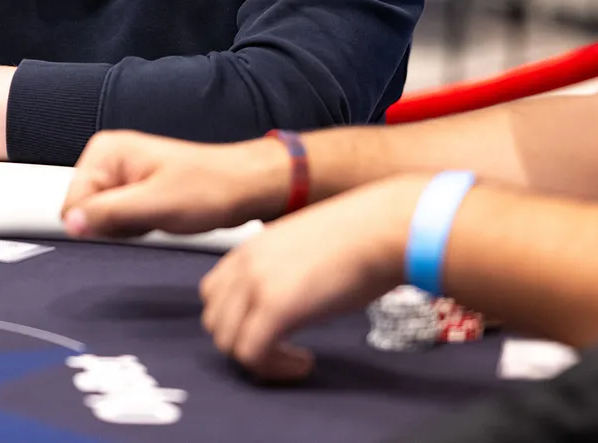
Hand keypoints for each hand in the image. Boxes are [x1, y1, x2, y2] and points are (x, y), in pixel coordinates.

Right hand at [63, 132, 294, 239]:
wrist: (244, 187)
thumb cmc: (210, 187)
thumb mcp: (155, 205)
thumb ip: (108, 214)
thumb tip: (70, 224)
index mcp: (105, 152)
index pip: (72, 204)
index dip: (100, 222)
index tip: (132, 217)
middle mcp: (108, 159)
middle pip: (84, 212)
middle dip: (115, 225)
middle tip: (150, 215)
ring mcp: (120, 175)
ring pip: (100, 220)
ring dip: (128, 227)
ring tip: (158, 213)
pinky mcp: (132, 191)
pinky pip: (118, 222)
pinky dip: (137, 227)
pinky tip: (159, 217)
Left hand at [199, 176, 420, 380]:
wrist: (383, 228)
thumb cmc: (359, 238)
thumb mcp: (303, 251)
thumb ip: (281, 272)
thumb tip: (285, 302)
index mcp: (248, 248)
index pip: (214, 295)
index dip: (237, 320)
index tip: (268, 331)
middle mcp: (244, 264)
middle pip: (215, 321)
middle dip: (243, 342)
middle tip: (278, 350)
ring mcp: (256, 285)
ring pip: (227, 342)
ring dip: (258, 358)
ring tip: (293, 358)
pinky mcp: (276, 308)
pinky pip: (252, 354)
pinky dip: (275, 368)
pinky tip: (304, 363)